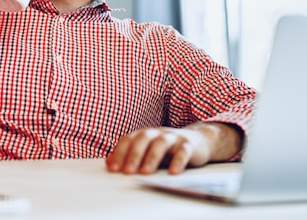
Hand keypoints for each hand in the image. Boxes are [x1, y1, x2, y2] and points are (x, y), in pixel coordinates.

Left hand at [105, 122, 241, 174]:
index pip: (129, 139)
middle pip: (143, 139)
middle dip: (134, 155)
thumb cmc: (168, 149)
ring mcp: (173, 137)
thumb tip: (108, 162)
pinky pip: (183, 151)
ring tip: (146, 173)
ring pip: (161, 143)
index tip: (113, 168)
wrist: (198, 141)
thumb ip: (129, 155)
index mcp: (145, 134)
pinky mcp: (189, 145)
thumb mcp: (147, 151)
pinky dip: (178, 161)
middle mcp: (158, 133)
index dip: (120, 152)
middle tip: (127, 172)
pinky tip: (173, 173)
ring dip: (152, 158)